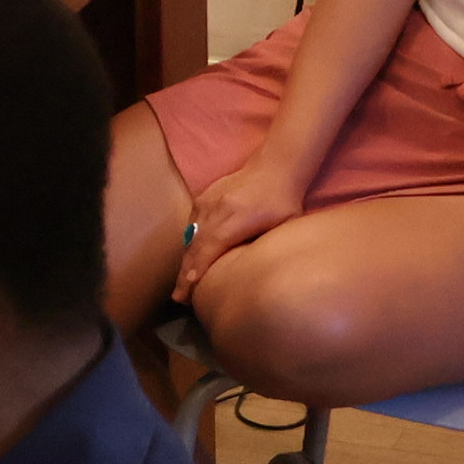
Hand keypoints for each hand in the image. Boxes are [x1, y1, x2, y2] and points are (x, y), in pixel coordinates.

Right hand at [172, 156, 308, 302]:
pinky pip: (192, 226)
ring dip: (187, 261)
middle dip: (185, 274)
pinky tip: (192, 258)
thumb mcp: (282, 226)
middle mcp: (215, 210)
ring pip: (190, 238)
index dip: (198, 269)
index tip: (188, 288)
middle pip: (195, 247)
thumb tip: (250, 269)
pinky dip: (191, 244)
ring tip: (183, 283)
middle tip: (179, 297)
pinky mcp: (203, 198)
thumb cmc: (283, 200)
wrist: (274, 166)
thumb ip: (264, 245)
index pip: (210, 247)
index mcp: (235, 218)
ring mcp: (206, 202)